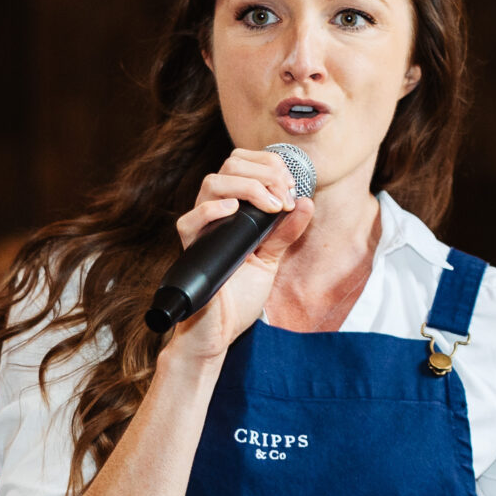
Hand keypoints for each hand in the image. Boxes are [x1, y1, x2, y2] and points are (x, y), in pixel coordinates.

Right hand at [164, 149, 314, 361]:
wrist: (222, 331)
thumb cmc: (240, 295)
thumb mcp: (270, 259)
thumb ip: (285, 233)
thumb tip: (306, 202)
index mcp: (232, 209)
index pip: (243, 164)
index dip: (269, 165)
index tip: (291, 184)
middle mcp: (214, 213)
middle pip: (229, 166)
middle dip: (264, 172)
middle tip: (285, 195)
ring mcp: (201, 230)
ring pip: (212, 184)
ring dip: (248, 186)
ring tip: (272, 206)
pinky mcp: (190, 250)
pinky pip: (189, 221)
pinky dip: (211, 210)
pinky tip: (233, 210)